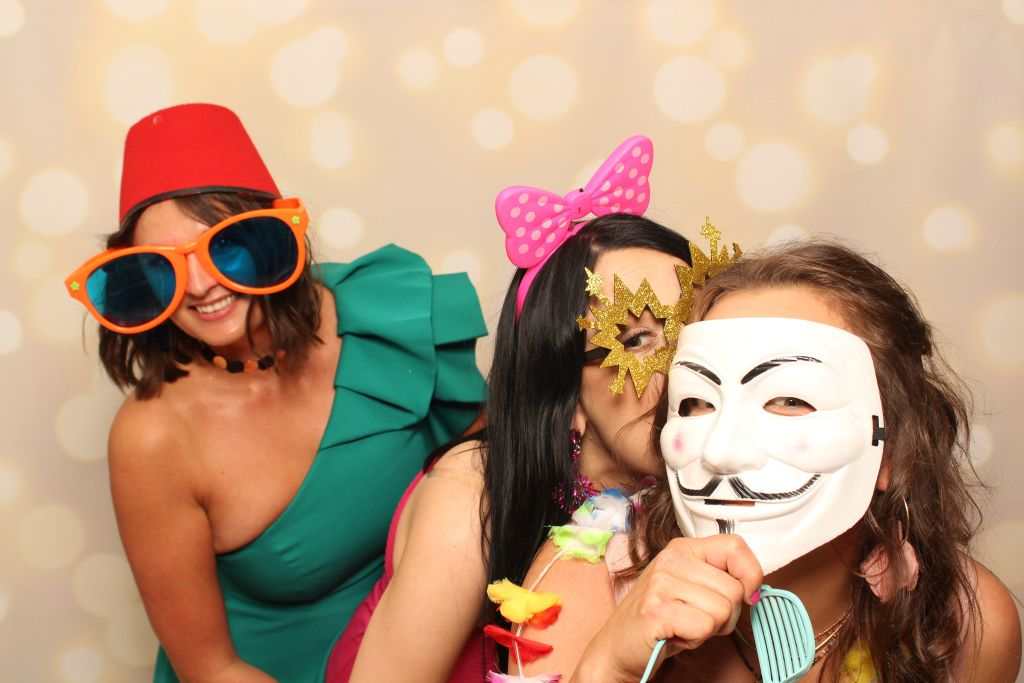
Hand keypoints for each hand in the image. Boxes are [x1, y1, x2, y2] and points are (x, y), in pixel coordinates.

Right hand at [572, 535, 762, 682]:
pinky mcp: (656, 611)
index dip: (751, 575)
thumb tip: (755, 589)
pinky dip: (695, 639)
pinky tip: (675, 634)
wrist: (618, 647)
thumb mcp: (691, 588)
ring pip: (723, 610)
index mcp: (682, 548)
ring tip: (684, 626)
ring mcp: (660, 584)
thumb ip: (720, 578)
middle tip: (697, 619)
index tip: (745, 595)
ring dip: (709, 629)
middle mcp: (670, 560)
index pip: (736, 546)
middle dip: (726, 615)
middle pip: (734, 589)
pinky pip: (704, 627)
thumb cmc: (661, 619)